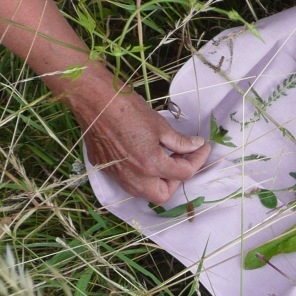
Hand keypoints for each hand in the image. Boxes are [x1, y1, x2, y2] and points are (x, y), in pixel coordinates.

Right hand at [71, 82, 210, 204]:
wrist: (93, 101)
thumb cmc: (127, 109)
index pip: (184, 173)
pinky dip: (140, 174)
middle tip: (180, 159)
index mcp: (151, 165)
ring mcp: (118, 175)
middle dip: (175, 180)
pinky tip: (143, 154)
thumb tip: (196, 145)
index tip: (202, 148)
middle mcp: (134, 177)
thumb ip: (180, 142)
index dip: (198, 159)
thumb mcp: (160, 125)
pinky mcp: (105, 169)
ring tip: (163, 156)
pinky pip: (128, 181)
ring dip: (157, 180)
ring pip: (143, 191)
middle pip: (163, 194)